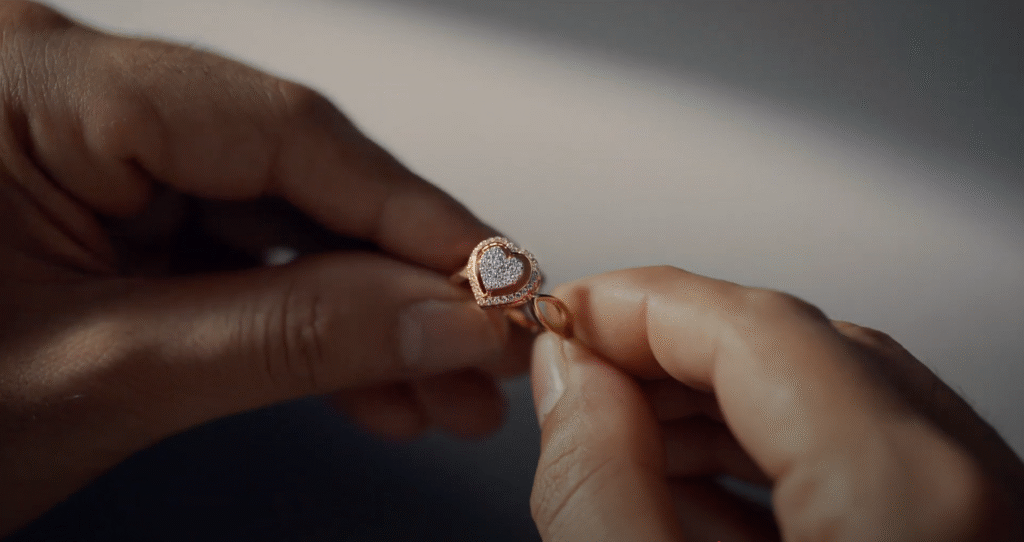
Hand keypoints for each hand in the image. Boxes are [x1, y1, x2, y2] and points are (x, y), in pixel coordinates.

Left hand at [0, 1, 526, 534]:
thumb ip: (294, 335)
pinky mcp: (96, 203)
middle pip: (289, 171)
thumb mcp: (105, 376)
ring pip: (271, 218)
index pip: (279, 128)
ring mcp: (79, 145)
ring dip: (360, 313)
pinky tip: (366, 377)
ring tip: (438, 390)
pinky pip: (229, 247)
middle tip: (482, 350)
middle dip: (396, 280)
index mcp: (27, 83)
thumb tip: (446, 317)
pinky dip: (300, 320)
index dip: (411, 213)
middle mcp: (56, 90)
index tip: (498, 278)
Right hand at [530, 266, 1023, 540]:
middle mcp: (984, 506)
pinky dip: (768, 474)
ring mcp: (990, 530)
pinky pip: (870, 481)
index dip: (638, 306)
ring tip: (621, 447)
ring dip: (715, 416)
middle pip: (803, 359)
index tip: (566, 315)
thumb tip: (572, 385)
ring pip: (838, 417)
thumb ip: (600, 492)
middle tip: (581, 379)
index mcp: (915, 501)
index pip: (760, 329)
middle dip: (671, 358)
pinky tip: (691, 504)